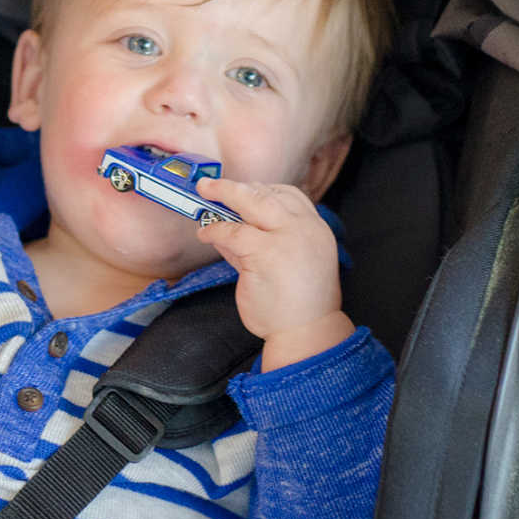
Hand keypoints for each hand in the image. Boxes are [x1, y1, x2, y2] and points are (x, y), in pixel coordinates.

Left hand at [197, 179, 354, 371]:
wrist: (308, 333)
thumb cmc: (297, 303)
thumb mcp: (285, 263)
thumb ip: (259, 241)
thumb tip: (227, 224)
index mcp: (316, 229)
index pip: (290, 195)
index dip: (262, 189)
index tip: (242, 189)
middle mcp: (305, 228)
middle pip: (267, 193)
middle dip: (233, 186)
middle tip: (209, 184)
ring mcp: (287, 238)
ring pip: (250, 202)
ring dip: (222, 195)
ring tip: (203, 196)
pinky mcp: (266, 252)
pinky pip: (233, 232)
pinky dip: (215, 230)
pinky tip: (205, 234)